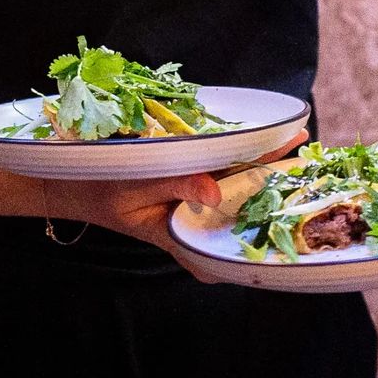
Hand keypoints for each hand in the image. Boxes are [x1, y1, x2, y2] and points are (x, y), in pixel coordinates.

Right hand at [44, 127, 308, 280]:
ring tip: (295, 139)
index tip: (293, 207)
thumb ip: (173, 186)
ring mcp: (191, 201)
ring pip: (234, 185)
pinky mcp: (186, 181)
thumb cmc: (98, 188)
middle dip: (274, 184)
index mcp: (182, 236)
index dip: (265, 227)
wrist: (72, 182)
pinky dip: (238, 153)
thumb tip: (215, 192)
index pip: (230, 242)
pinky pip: (218, 170)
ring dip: (262, 163)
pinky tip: (260, 136)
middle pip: (242, 206)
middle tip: (305, 153)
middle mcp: (193, 222)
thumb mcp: (130, 188)